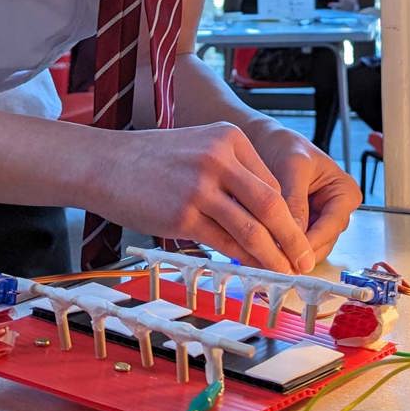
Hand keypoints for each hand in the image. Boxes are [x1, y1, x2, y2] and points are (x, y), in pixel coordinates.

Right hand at [96, 122, 315, 273]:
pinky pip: (223, 242)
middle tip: (305, 260)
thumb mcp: (201, 148)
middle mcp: (220, 158)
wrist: (104, 163)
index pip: (273, 183)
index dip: (289, 215)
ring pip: (251, 229)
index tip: (299, 237)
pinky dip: (242, 260)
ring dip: (273, 256)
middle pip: (271, 205)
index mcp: (230, 137)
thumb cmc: (154, 161)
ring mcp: (200, 187)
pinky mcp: (182, 215)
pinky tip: (251, 270)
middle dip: (292, 238)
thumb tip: (266, 216)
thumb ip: (234, 174)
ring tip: (284, 272)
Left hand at [244, 119, 362, 263]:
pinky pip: (292, 245)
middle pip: (321, 243)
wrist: (269, 142)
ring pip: (306, 249)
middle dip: (296, 252)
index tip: (286, 254)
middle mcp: (337, 211)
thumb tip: (294, 235)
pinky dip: (278, 248)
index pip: (331, 226)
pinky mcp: (302, 227)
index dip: (309, 242)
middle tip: (271, 260)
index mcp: (345, 193)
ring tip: (262, 255)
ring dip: (286, 253)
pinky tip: (261, 248)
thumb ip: (295, 200)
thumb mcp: (293, 167)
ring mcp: (320, 221)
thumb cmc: (286, 146)